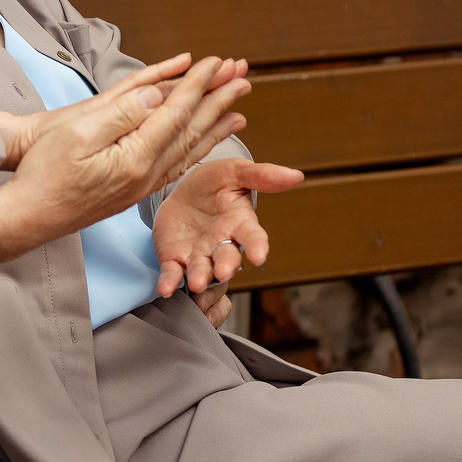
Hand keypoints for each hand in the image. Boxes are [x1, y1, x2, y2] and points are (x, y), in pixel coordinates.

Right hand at [0, 57, 248, 168]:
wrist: (29, 218)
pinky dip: (196, 151)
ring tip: (238, 111)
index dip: (198, 84)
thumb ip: (121, 114)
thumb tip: (155, 95)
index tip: (216, 61)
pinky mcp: (134, 192)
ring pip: (189, 151)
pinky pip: (176, 166)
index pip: (176, 113)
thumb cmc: (43, 174)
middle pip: (192, 131)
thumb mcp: (76, 135)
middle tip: (242, 77)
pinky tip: (203, 146)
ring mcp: (142, 186)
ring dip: (215, 127)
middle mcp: (146, 175)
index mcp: (134, 157)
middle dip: (218, 101)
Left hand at [152, 158, 306, 309]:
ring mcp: (199, 255)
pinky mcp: (176, 260)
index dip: (257, 246)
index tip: (260, 256)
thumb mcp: (234, 172)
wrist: (181, 191)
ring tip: (196, 284)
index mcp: (240, 223)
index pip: (253, 236)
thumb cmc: (213, 183)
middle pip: (228, 259)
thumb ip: (261, 175)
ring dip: (200, 279)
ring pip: (203, 271)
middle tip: (222, 272)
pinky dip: (170, 282)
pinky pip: (174, 274)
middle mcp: (222, 244)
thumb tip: (296, 175)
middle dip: (225, 266)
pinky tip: (165, 289)